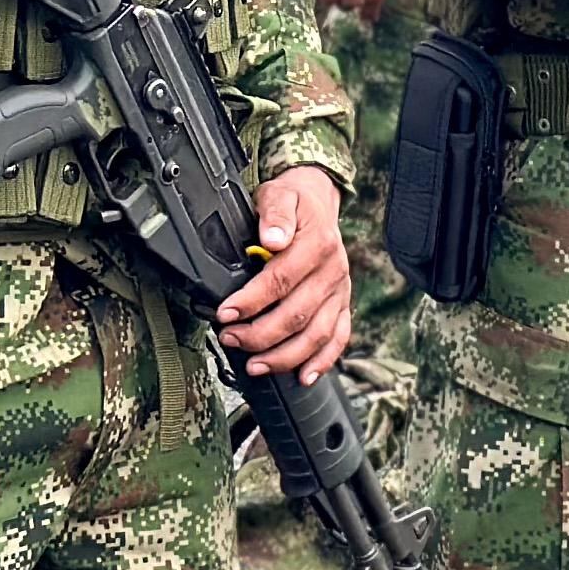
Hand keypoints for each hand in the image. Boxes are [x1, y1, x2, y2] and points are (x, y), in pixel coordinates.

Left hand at [215, 166, 350, 383]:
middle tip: (230, 339)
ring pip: (316, 334)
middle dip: (260, 333)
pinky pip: (338, 338)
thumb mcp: (279, 193)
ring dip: (285, 355)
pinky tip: (303, 376)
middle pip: (297, 313)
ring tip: (255, 364)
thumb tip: (272, 237)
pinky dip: (322, 361)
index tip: (226, 313)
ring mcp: (340, 291)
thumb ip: (275, 213)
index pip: (281, 279)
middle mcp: (333, 271)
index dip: (251, 301)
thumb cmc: (293, 201)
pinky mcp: (342, 304)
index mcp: (317, 243)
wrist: (318, 200)